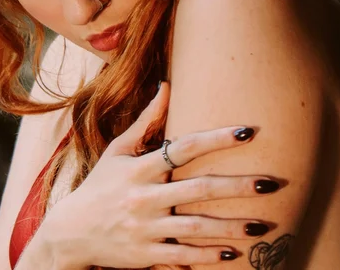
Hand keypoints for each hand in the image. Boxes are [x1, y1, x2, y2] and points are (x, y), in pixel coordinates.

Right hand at [38, 81, 280, 267]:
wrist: (69, 233)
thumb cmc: (99, 186)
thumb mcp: (117, 152)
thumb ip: (146, 122)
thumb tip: (167, 86)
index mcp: (139, 168)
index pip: (184, 148)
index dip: (216, 139)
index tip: (247, 131)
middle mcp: (144, 197)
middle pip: (198, 189)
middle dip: (237, 187)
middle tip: (270, 183)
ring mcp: (145, 228)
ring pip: (196, 227)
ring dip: (232, 227)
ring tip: (261, 225)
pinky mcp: (146, 254)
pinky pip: (182, 255)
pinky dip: (207, 255)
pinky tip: (232, 253)